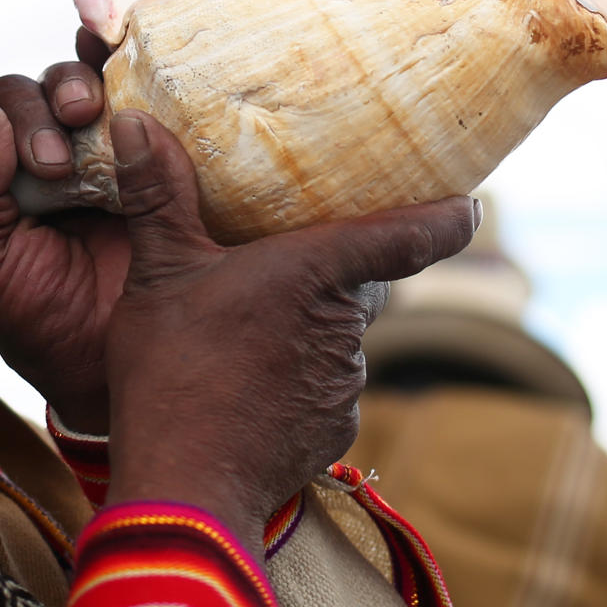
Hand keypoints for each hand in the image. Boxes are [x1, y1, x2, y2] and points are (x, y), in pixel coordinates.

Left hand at [0, 39, 123, 432]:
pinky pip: (124, 80)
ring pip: (64, 81)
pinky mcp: (145, 139)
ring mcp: (90, 145)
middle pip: (14, 95)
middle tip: (54, 162)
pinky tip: (113, 47)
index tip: (16, 165)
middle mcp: (29, 157)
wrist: (131, 360)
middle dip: (30, 112)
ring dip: (70, 84)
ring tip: (86, 115)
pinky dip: (112, 51)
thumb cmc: (46, 323)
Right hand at [98, 111, 476, 556]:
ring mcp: (345, 381)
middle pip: (365, 282)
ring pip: (341, 335)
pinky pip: (325, 387)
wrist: (187, 487)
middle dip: (339, 269)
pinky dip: (296, 380)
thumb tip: (135, 119)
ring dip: (309, 327)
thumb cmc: (173, 372)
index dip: (448, 216)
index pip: (412, 234)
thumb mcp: (158, 273)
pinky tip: (246, 385)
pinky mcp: (335, 427)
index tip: (470, 204)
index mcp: (317, 269)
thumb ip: (158, 193)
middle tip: (293, 254)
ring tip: (248, 330)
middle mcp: (347, 324)